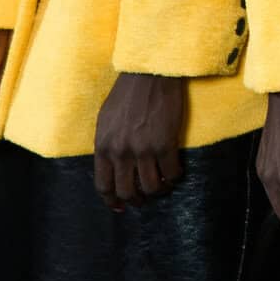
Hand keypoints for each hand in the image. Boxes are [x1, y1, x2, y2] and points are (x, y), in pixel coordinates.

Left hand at [93, 71, 187, 209]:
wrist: (150, 74)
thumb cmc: (128, 93)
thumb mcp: (106, 120)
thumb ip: (107, 145)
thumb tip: (112, 166)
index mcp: (103, 146)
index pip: (103, 185)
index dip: (112, 201)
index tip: (120, 206)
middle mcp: (121, 152)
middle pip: (126, 192)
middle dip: (136, 200)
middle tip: (144, 198)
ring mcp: (143, 149)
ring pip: (150, 187)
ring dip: (158, 191)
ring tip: (163, 185)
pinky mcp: (165, 144)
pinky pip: (171, 173)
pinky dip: (175, 177)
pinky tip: (176, 171)